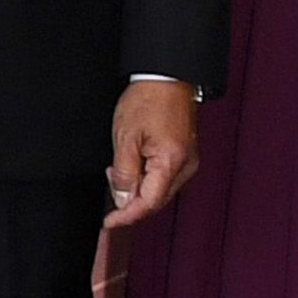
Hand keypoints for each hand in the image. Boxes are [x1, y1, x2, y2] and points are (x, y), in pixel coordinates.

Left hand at [104, 81, 198, 229]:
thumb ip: (124, 173)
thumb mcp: (126, 137)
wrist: (166, 76)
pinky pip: (164, 177)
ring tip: (119, 168)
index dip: (127, 216)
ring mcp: (187, 160)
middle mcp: (185, 166)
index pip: (149, 203)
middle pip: (156, 200)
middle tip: (111, 183)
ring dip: (138, 188)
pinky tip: (134, 164)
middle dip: (130, 200)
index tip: (110, 221)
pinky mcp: (185, 155)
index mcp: (171, 162)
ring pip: (159, 190)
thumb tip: (123, 200)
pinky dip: (146, 177)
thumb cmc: (148, 99)